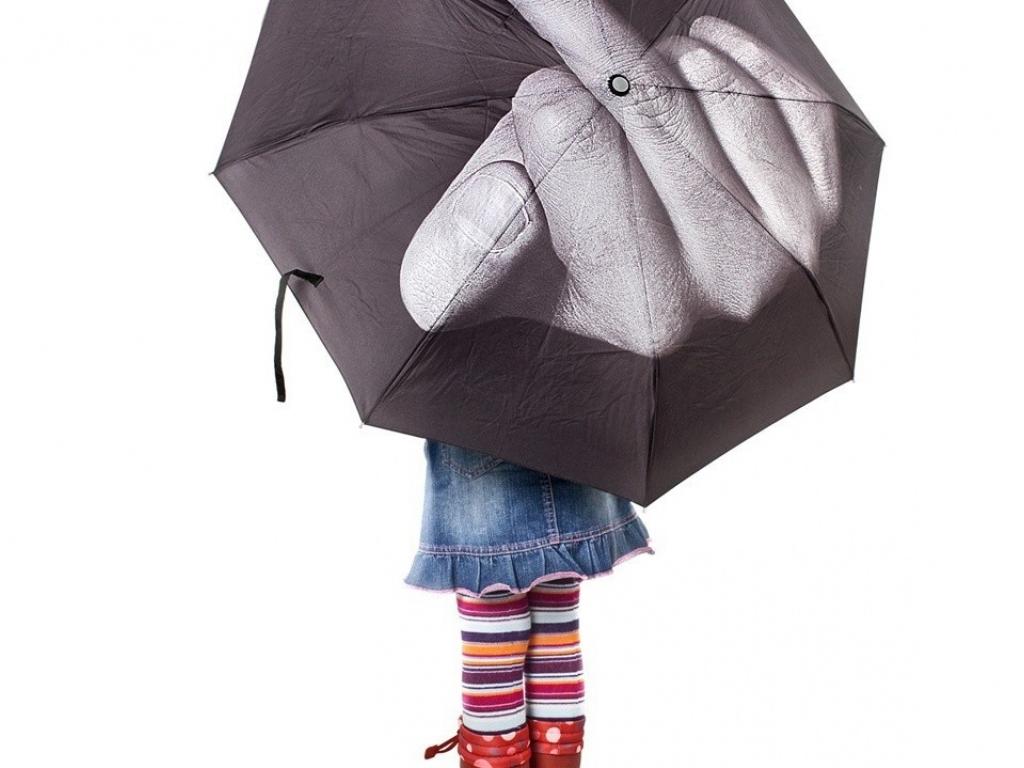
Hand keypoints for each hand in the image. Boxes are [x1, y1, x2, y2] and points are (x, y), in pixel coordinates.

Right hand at [400, 2, 840, 355]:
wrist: (627, 348)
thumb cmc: (538, 306)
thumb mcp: (459, 294)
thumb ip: (461, 246)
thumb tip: (512, 185)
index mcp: (641, 309)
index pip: (575, 136)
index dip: (539, 97)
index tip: (533, 93)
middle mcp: (731, 287)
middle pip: (651, 103)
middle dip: (595, 58)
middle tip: (568, 42)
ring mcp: (792, 250)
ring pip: (717, 88)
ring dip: (662, 58)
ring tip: (626, 76)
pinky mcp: (824, 216)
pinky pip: (791, 95)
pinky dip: (741, 56)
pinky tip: (699, 52)